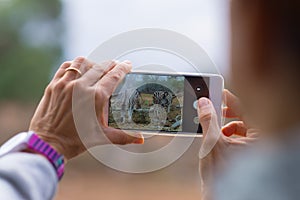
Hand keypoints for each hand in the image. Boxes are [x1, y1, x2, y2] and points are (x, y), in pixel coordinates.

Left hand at [29, 57, 143, 160]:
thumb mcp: (102, 137)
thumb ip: (124, 136)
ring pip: (83, 62)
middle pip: (101, 66)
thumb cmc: (75, 142)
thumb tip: (140, 139)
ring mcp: (66, 84)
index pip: (114, 75)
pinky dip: (74, 65)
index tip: (128, 64)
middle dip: (111, 65)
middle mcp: (81, 87)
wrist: (47, 145)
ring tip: (97, 69)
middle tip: (116, 68)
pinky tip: (78, 70)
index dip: (123, 68)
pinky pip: (66, 67)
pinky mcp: (54, 85)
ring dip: (93, 63)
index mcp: (95, 98)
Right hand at [197, 90, 258, 199]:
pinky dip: (230, 135)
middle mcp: (262, 142)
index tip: (220, 92)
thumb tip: (204, 103)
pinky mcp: (249, 154)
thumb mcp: (212, 142)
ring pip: (243, 127)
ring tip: (217, 130)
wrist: (219, 195)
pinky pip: (241, 137)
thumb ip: (208, 120)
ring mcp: (256, 148)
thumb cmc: (221, 175)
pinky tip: (220, 140)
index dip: (231, 99)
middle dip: (228, 114)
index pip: (247, 109)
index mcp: (260, 137)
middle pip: (246, 118)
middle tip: (216, 109)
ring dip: (227, 126)